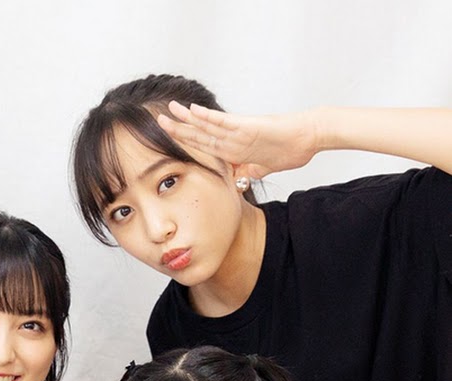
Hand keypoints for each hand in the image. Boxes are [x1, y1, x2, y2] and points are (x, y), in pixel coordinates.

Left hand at [157, 101, 319, 179]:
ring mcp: (238, 131)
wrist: (309, 137)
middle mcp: (232, 137)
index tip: (168, 141)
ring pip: (206, 125)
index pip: (203, 145)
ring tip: (167, 112)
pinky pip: (223, 121)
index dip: (185, 143)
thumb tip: (238, 182)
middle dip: (177, 129)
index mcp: (233, 148)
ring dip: (185, 120)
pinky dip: (207, 118)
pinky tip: (192, 111)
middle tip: (157, 121)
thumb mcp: (262, 167)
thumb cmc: (291, 149)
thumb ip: (248, 171)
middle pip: (199, 133)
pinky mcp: (248, 126)